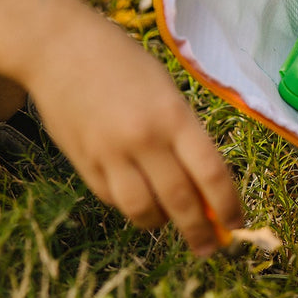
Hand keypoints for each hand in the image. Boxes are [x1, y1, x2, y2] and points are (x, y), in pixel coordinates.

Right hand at [0, 0, 242, 255]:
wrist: (60, 50)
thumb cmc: (123, 63)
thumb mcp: (167, 89)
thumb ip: (183, 134)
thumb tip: (204, 184)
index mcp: (173, 117)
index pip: (211, 174)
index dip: (228, 205)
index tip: (237, 223)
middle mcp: (144, 140)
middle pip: (180, 201)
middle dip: (199, 231)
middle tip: (210, 247)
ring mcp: (110, 156)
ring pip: (143, 211)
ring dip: (162, 223)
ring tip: (171, 221)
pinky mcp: (83, 165)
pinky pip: (114, 200)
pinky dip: (131, 207)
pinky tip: (140, 199)